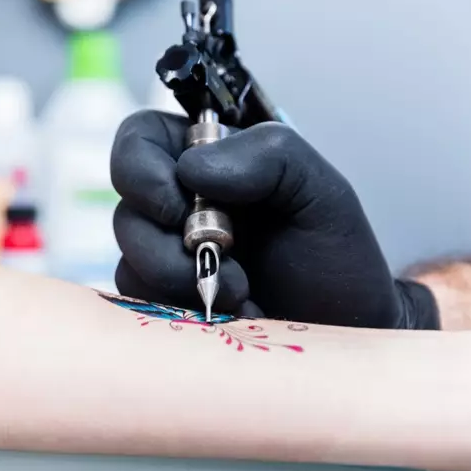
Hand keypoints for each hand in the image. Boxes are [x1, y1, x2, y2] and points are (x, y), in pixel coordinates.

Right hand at [110, 110, 438, 328]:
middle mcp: (179, 202)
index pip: (142, 136)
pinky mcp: (161, 301)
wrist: (343, 335)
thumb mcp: (320, 190)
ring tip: (238, 291)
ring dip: (176, 274)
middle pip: (126, 199)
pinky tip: (222, 313)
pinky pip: (136, 296)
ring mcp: (166, 253)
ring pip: (128, 252)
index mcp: (210, 159)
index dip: (141, 164)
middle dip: (163, 234)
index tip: (176, 201)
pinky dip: (177, 305)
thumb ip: (268, 154)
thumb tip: (191, 168)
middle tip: (215, 252)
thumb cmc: (334, 261)